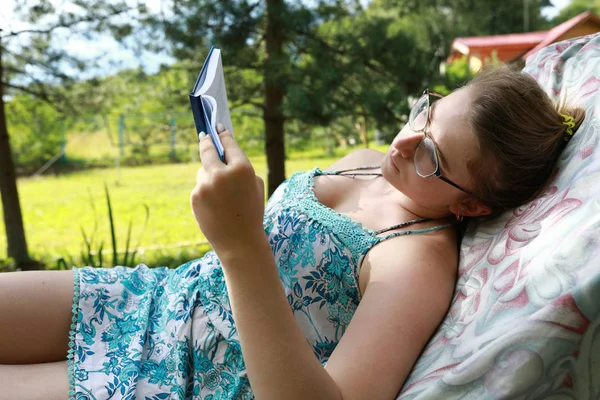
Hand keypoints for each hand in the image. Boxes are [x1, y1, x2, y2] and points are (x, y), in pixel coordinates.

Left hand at [191, 125, 266, 262]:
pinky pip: (200, 187)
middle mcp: (221, 173)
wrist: (240, 242)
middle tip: (205, 136)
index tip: (218, 127)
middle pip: (207, 150)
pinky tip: (216, 206)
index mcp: (242, 168)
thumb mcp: (256, 186)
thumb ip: (240, 168)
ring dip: (209, 175)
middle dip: (206, 141)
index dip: (223, 134)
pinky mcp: (195, 197)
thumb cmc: (252, 212)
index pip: (229, 144)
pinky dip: (206, 192)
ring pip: (203, 171)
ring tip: (222, 196)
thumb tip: (224, 154)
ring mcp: (205, 185)